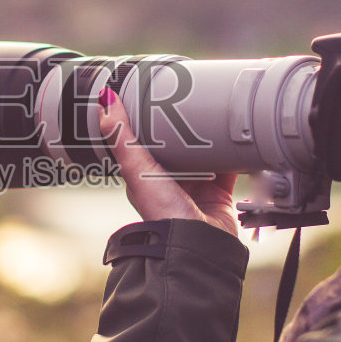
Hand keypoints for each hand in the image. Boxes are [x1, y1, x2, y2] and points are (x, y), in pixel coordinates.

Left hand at [98, 88, 239, 237]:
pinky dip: (233, 155)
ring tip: (213, 114)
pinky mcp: (219, 193)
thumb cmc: (162, 214)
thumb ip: (122, 137)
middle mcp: (169, 183)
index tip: (151, 96)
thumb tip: (105, 101)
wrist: (198, 244)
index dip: (147, 123)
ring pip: (203, 155)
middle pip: (176, 148)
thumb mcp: (137, 169)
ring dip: (208, 138)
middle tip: (189, 100)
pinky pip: (228, 168)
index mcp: (145, 177)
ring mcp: (195, 188)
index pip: (144, 143)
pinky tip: (235, 139)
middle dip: (182, 128)